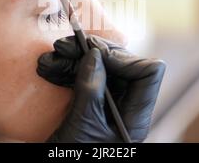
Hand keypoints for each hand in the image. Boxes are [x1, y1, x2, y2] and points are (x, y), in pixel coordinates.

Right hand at [37, 35, 165, 142]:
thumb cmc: (74, 158)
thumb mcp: (82, 126)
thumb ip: (91, 89)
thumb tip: (96, 55)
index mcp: (134, 117)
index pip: (148, 73)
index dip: (124, 58)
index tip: (94, 54)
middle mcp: (126, 107)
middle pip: (122, 65)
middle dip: (93, 52)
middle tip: (65, 46)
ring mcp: (109, 105)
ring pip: (101, 68)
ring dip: (74, 59)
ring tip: (51, 57)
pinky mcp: (91, 105)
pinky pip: (85, 78)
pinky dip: (68, 70)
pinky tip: (50, 68)